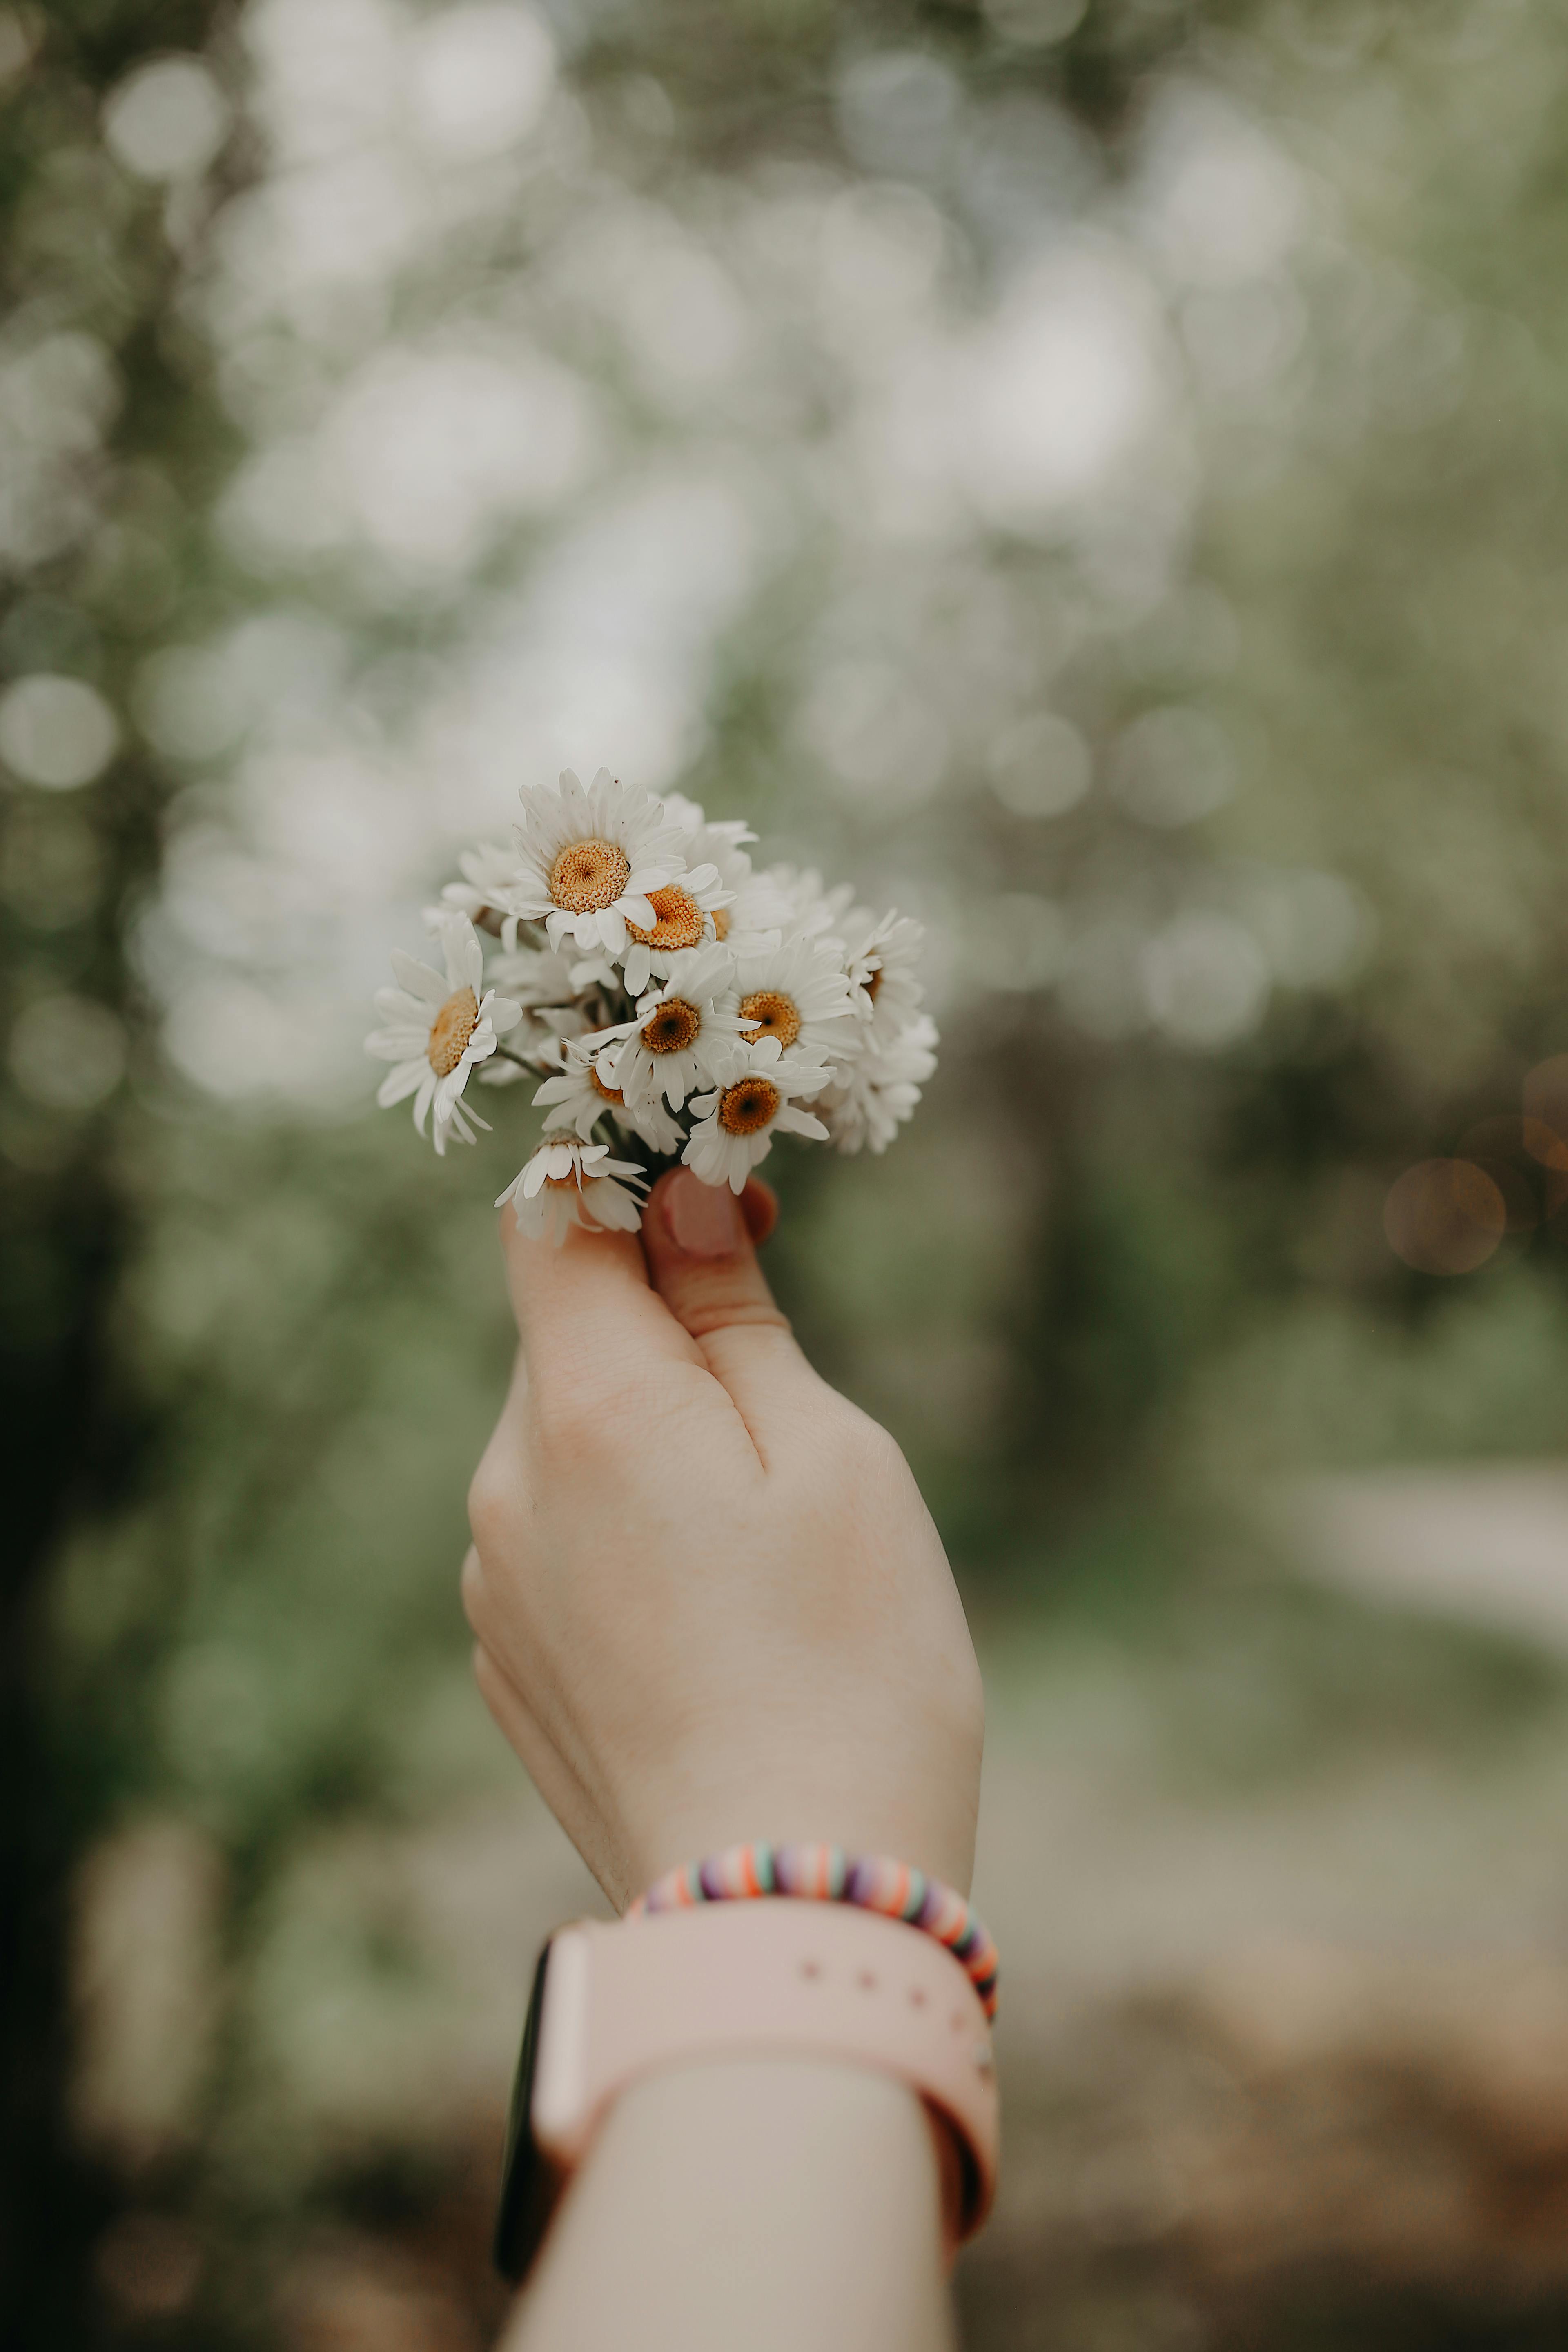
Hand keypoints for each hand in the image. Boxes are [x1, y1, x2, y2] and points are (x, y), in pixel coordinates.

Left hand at [462, 1166, 983, 1910]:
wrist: (787, 1912)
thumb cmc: (848, 1671)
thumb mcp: (830, 1461)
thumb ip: (733, 1320)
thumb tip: (674, 1204)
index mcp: (583, 1414)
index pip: (548, 1221)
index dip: (629, 1178)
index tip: (728, 1207)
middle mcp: (505, 1491)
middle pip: (563, 1336)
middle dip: (663, 1323)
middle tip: (788, 1385)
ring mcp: (494, 1589)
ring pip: (567, 1443)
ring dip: (654, 1435)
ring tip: (769, 1537)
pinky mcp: (510, 1665)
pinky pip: (559, 1539)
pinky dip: (632, 1526)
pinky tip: (723, 1612)